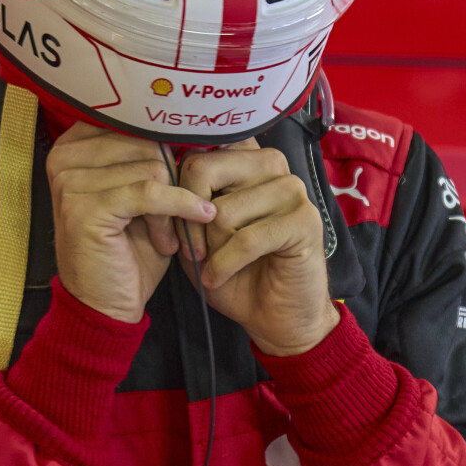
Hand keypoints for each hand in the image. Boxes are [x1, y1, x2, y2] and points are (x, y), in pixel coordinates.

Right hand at [47, 123, 213, 322]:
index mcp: (75, 143)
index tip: (189, 174)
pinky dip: (181, 206)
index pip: (137, 121)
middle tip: (174, 220)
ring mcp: (70, 180)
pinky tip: (198, 218)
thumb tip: (196, 122)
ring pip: (154, 166)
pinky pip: (151, 191)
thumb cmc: (128, 248)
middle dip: (173, 181)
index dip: (170, 148)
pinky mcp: (85, 206)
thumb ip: (155, 155)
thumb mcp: (143, 192)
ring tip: (166, 234)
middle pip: (148, 142)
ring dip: (172, 204)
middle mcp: (65, 155)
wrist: (106, 303)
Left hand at [176, 142, 340, 356]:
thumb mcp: (197, 235)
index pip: (197, 147)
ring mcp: (292, 189)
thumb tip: (161, 179)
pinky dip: (225, 265)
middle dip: (186, 219)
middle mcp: (271, 163)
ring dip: (209, 249)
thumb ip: (183, 203)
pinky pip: (246, 238)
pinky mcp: (305, 220)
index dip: (174, 186)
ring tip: (214, 267)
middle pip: (201, 169)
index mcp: (245, 158)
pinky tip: (220, 278)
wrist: (276, 318)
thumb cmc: (235, 273)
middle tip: (190, 251)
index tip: (169, 220)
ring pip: (222, 209)